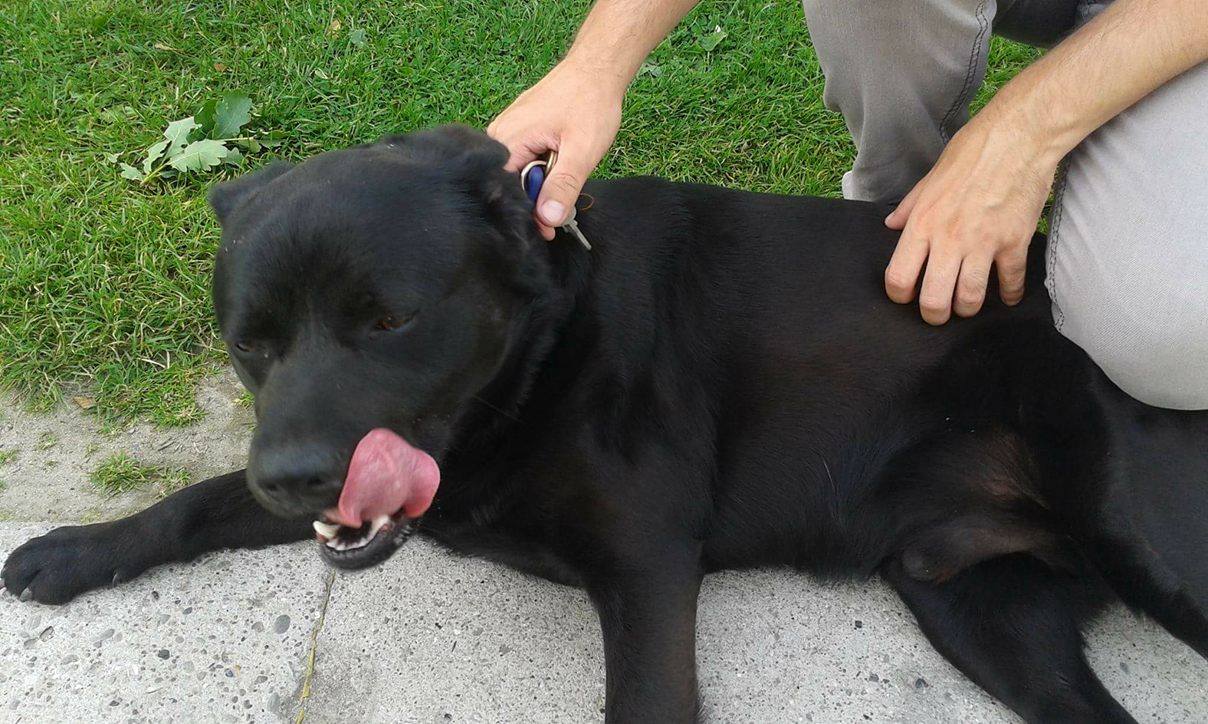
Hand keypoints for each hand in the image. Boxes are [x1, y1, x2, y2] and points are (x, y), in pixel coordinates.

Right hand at [488, 59, 624, 239]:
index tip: (549, 231)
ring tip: (563, 176)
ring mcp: (506, 131)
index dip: (527, 215)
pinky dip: (541, 170)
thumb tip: (547, 219)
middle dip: (535, 201)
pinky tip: (558, 163)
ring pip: (518, 174)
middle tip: (563, 207)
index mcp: (507, 140)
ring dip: (540, 185)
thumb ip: (563, 186)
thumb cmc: (590, 103)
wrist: (596, 69)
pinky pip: (523, 160)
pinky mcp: (517, 129)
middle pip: (509, 185)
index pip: (505, 192)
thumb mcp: (581, 151)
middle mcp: (499, 135)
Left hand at [884, 104, 1060, 323]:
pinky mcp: (1015, 242)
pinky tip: (1007, 296)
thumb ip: (909, 207)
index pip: (899, 278)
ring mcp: (983, 243)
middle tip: (938, 313)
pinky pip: (1011, 282)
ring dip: (967, 308)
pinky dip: (1009, 295)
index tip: (907, 296)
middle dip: (934, 315)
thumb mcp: (929, 179)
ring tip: (966, 305)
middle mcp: (949, 239)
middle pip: (934, 300)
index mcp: (922, 224)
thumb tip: (891, 225)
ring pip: (970, 298)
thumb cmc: (970, 152)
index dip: (899, 296)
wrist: (1018, 137)